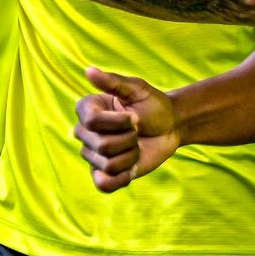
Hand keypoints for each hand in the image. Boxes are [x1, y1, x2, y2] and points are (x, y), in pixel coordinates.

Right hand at [72, 68, 183, 191]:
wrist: (170, 127)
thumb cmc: (153, 104)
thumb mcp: (137, 89)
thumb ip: (112, 82)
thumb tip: (88, 70)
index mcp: (88, 109)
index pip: (91, 121)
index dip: (119, 122)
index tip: (134, 117)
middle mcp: (85, 132)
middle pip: (101, 145)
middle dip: (129, 139)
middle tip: (137, 132)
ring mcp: (93, 154)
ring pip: (108, 164)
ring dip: (131, 155)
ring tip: (135, 146)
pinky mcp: (103, 174)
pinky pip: (104, 184)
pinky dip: (122, 177)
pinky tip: (131, 167)